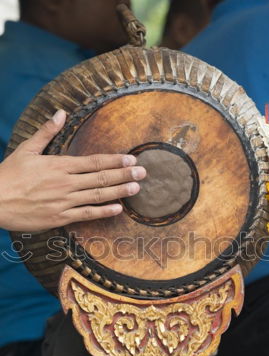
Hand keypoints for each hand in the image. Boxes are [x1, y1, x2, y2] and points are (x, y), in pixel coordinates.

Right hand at [0, 110, 145, 231]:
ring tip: (136, 188)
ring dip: (119, 191)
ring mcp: (64, 201)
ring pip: (98, 195)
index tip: (131, 158)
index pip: (93, 161)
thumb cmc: (9, 175)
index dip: (114, 160)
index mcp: (59, 165)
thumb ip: (46, 132)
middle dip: (124, 174)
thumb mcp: (26, 149)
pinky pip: (87, 214)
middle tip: (143, 172)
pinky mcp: (60, 217)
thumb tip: (61, 113)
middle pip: (101, 177)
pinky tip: (118, 208)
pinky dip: (103, 211)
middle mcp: (66, 183)